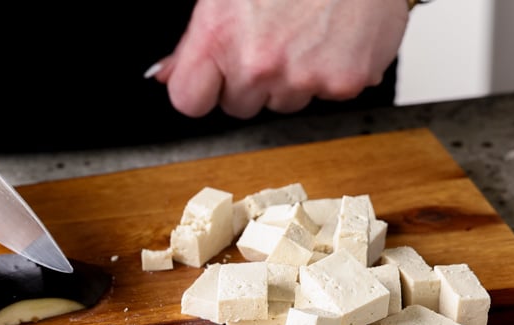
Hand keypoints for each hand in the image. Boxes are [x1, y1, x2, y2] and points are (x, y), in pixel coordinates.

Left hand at [150, 0, 409, 117]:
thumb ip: (195, 40)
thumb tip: (168, 72)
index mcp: (220, 35)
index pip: (189, 100)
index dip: (202, 89)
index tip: (214, 78)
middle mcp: (258, 63)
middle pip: (239, 105)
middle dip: (251, 80)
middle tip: (274, 36)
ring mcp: (302, 76)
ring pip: (285, 102)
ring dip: (293, 77)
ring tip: (308, 29)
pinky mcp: (345, 81)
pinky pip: (328, 95)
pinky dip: (334, 71)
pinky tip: (335, 35)